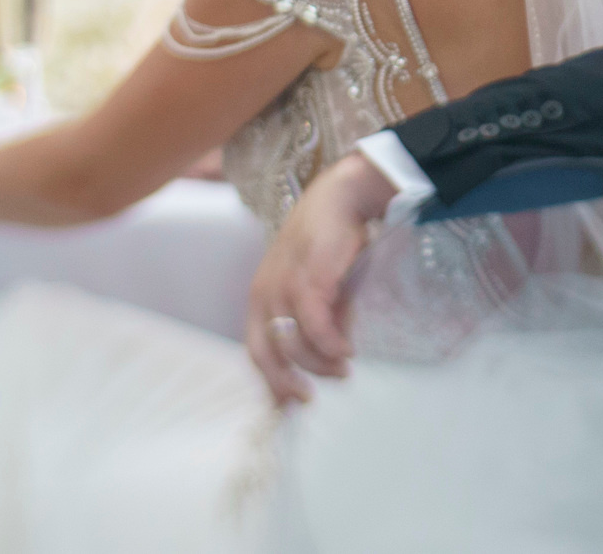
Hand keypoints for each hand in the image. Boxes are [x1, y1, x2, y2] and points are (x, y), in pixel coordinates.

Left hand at [245, 152, 394, 404]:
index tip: (288, 403)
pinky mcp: (309, 279)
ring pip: (293, 345)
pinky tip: (347, 351)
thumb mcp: (310, 283)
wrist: (339, 199)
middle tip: (309, 399)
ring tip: (343, 370)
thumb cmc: (326, 242)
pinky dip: (332, 344)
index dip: (269, 380)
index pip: (255, 349)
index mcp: (260, 296)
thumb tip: (326, 357)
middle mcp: (264, 294)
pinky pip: (316, 325)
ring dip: (319, 365)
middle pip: (265, 354)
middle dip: (285, 383)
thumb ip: (313, 317)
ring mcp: (283, 286)